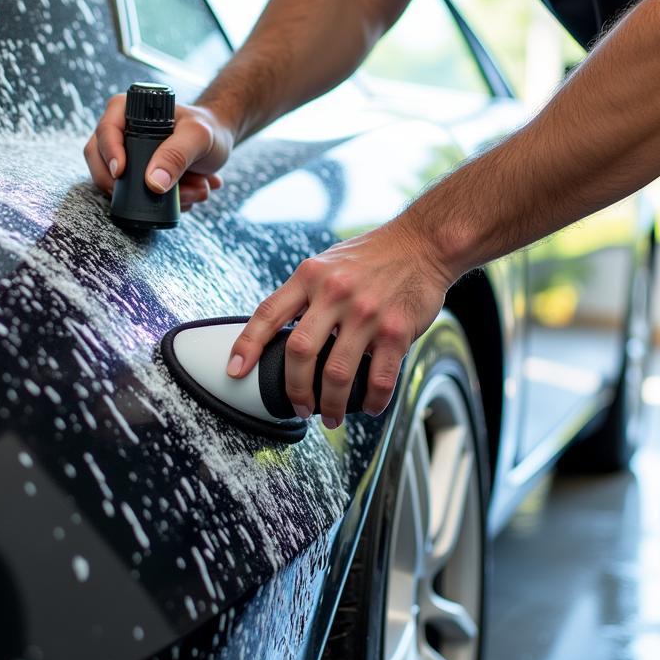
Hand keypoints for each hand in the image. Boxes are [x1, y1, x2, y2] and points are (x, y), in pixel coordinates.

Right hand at [83, 94, 233, 210]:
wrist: (219, 144)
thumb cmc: (208, 130)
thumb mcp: (199, 137)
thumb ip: (178, 155)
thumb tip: (153, 183)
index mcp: (128, 110)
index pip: (105, 131)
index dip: (109, 153)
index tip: (121, 173)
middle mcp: (120, 134)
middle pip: (102, 164)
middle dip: (133, 186)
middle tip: (163, 195)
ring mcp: (126, 157)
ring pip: (121, 187)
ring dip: (157, 199)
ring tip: (193, 191)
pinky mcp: (135, 178)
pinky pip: (135, 198)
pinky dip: (163, 203)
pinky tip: (189, 195)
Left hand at [227, 216, 453, 427]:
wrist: (424, 243)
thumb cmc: (373, 256)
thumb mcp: (327, 263)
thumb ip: (304, 294)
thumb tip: (281, 335)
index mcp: (311, 276)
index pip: (269, 314)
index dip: (247, 345)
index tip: (236, 371)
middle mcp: (335, 293)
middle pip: (300, 353)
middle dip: (295, 389)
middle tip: (299, 406)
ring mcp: (367, 313)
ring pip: (337, 374)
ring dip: (331, 405)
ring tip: (331, 416)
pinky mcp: (396, 331)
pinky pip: (379, 379)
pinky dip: (372, 401)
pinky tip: (368, 407)